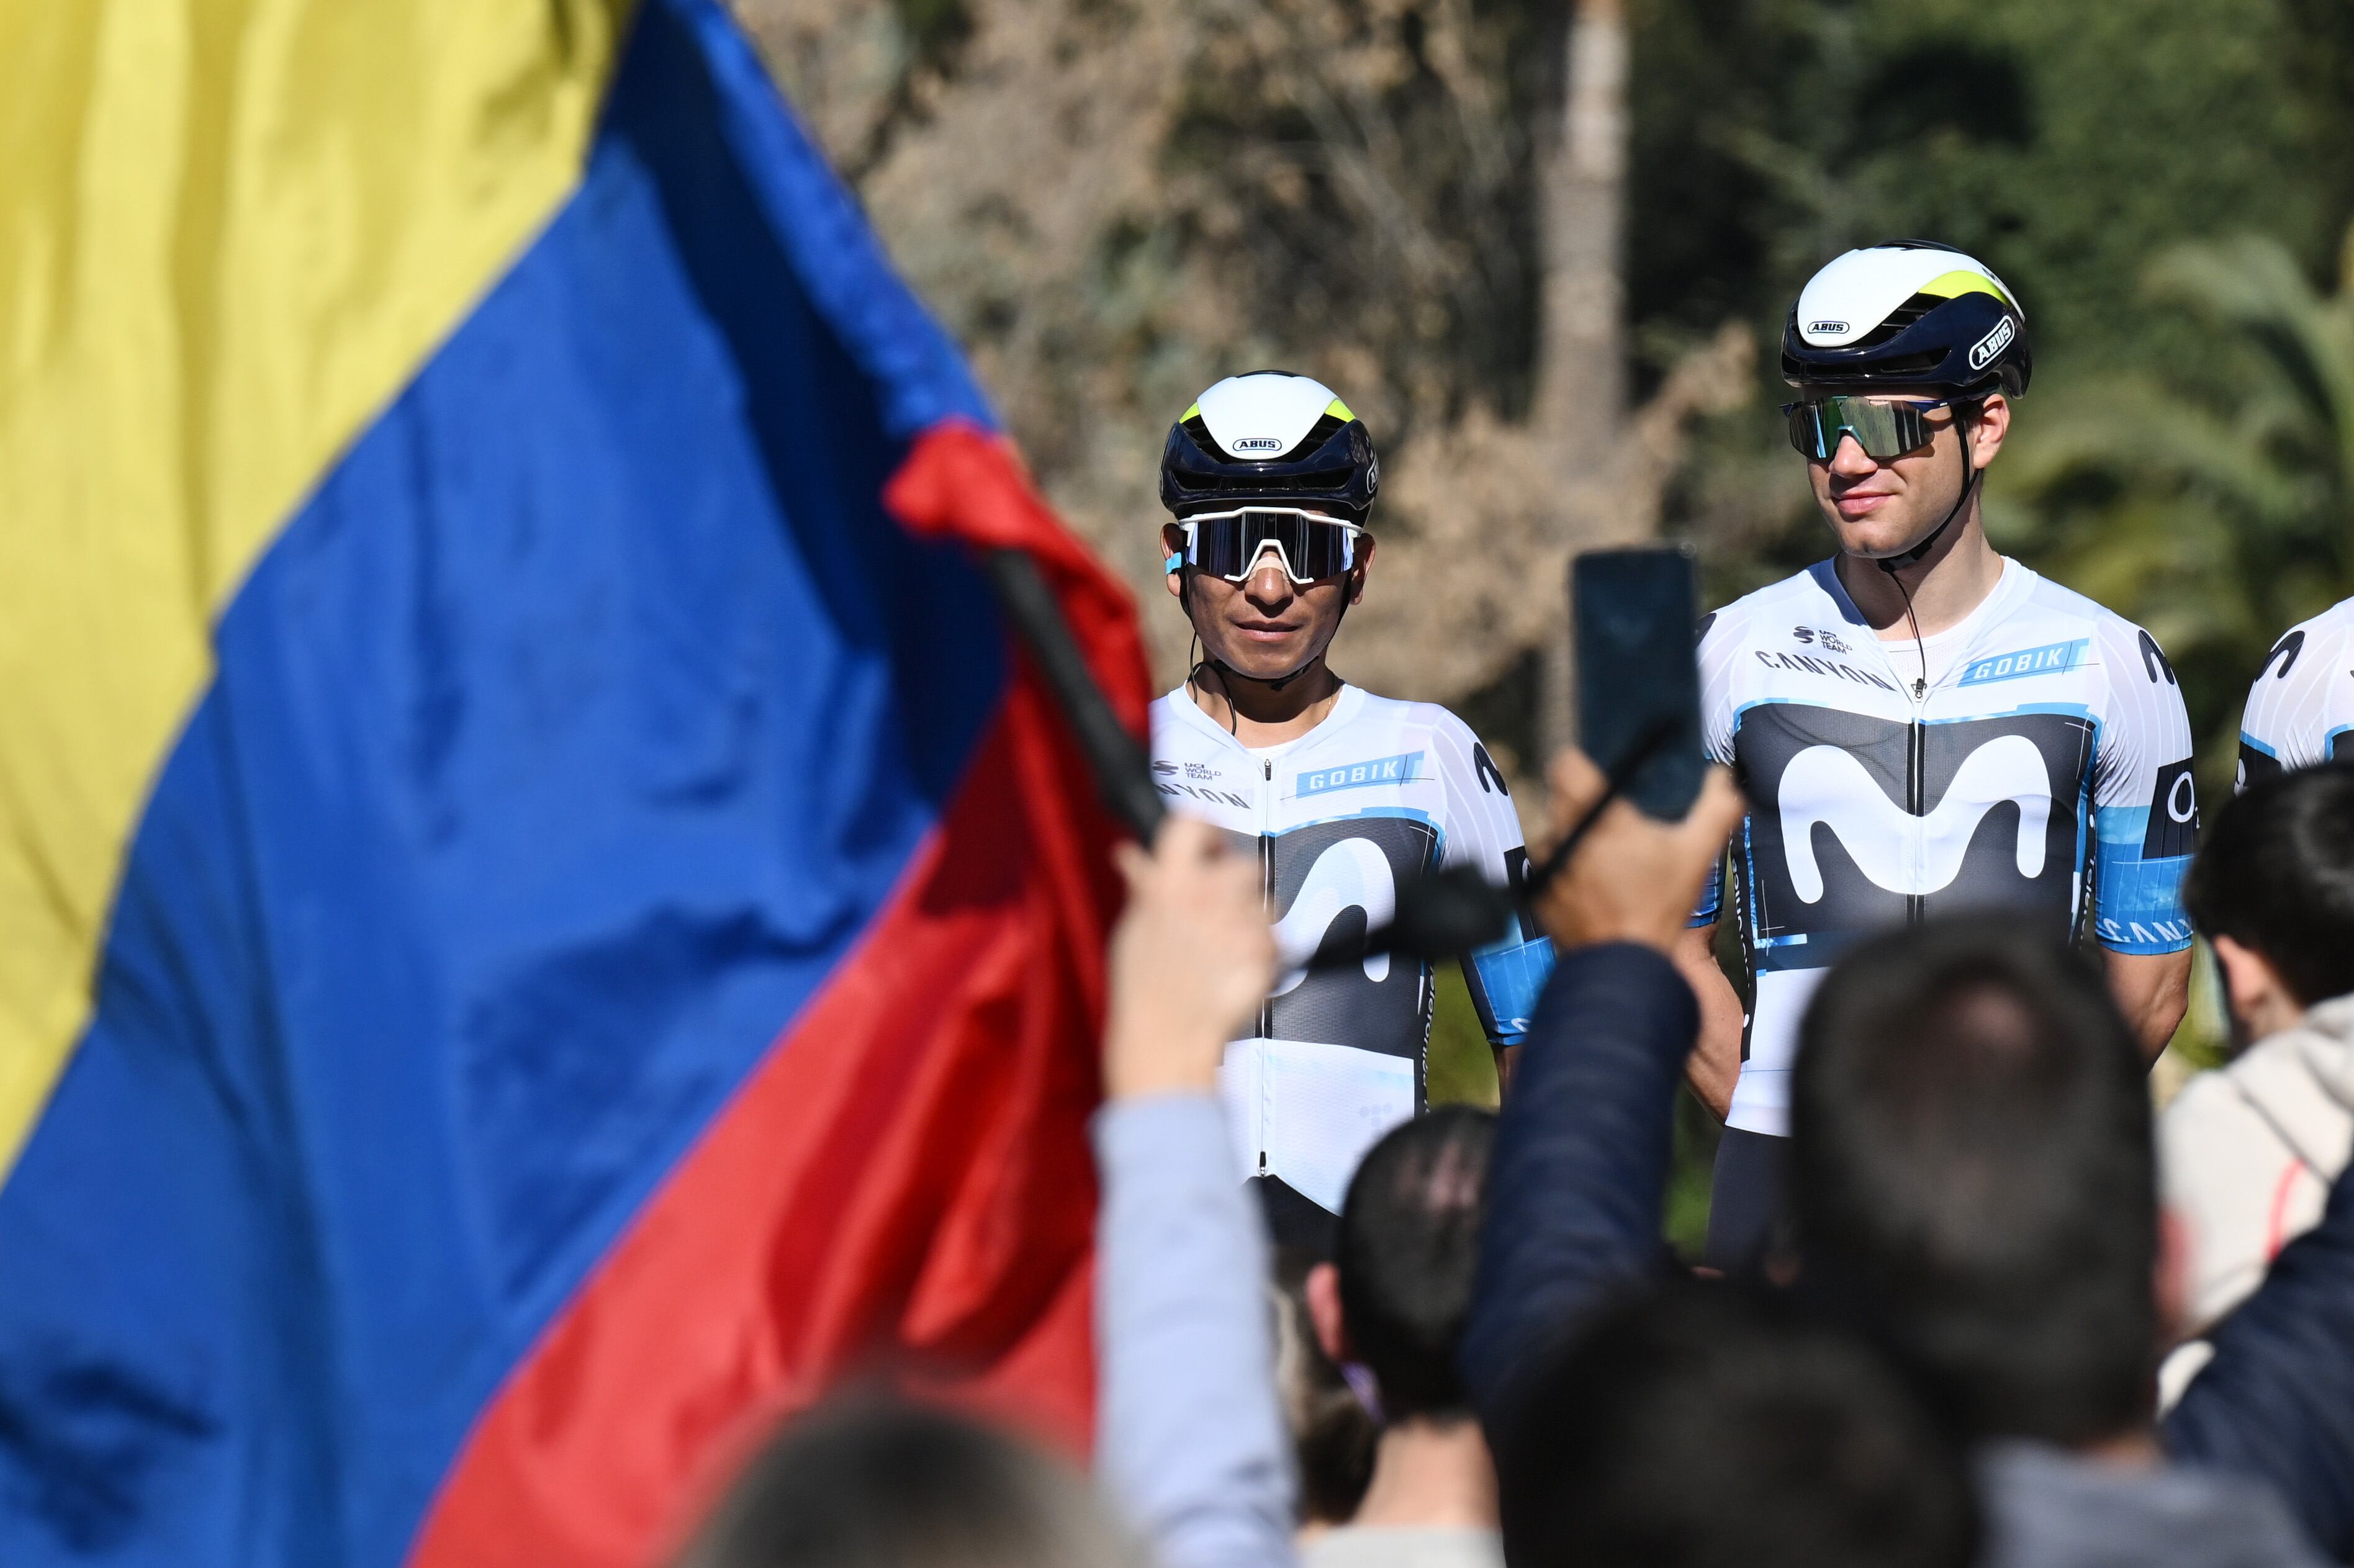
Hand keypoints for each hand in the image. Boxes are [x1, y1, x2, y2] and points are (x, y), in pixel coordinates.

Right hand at [1104, 815, 1274, 1099]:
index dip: (1204, 831)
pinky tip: (1237, 968)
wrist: (1167, 1041)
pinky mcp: (1265, 951)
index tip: (1206, 845)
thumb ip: (1142, 889)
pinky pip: (1275, 937)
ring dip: (1252, 917)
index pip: (1192, 824)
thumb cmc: (1142, 991)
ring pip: (1265, 901)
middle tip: (1219, 908)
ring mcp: (1240, 922)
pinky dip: (1263, 949)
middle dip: (1237, 882)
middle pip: (1243, 863)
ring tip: (1226, 948)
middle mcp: (1208, 895)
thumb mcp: (1130, 932)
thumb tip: (1133, 857)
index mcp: (1168, 883)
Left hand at [1531, 749, 1745, 955]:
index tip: (1596, 777)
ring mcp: (1546, 864)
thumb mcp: (1698, 853)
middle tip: (1612, 827)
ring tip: (1604, 863)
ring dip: (1573, 839)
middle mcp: (1563, 835)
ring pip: (1553, 832)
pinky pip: (1546, 865)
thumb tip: (1723, 777)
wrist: (1624, 963)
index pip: (1567, 767)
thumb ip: (1717, 808)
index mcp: (1599, 818)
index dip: (1581, 766)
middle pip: (1561, 799)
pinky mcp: (1536, 889)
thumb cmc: (1659, 906)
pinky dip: (1563, 869)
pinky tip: (1589, 886)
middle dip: (1585, 807)